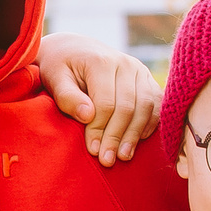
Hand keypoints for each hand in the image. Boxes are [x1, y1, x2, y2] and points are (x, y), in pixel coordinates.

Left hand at [38, 34, 160, 164]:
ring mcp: (140, 71)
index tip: (92, 150)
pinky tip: (137, 142)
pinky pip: (156, 105)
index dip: (100, 129)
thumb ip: (67, 97)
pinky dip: (150, 124)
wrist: (75, 49)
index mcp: (101, 61)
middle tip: (107, 160)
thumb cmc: (60, 67)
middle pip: (128, 106)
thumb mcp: (54, 78)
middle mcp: (125, 64)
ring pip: (146, 107)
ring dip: (135, 135)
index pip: (106, 102)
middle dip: (117, 136)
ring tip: (123, 156)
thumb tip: (88, 116)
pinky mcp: (148, 80)